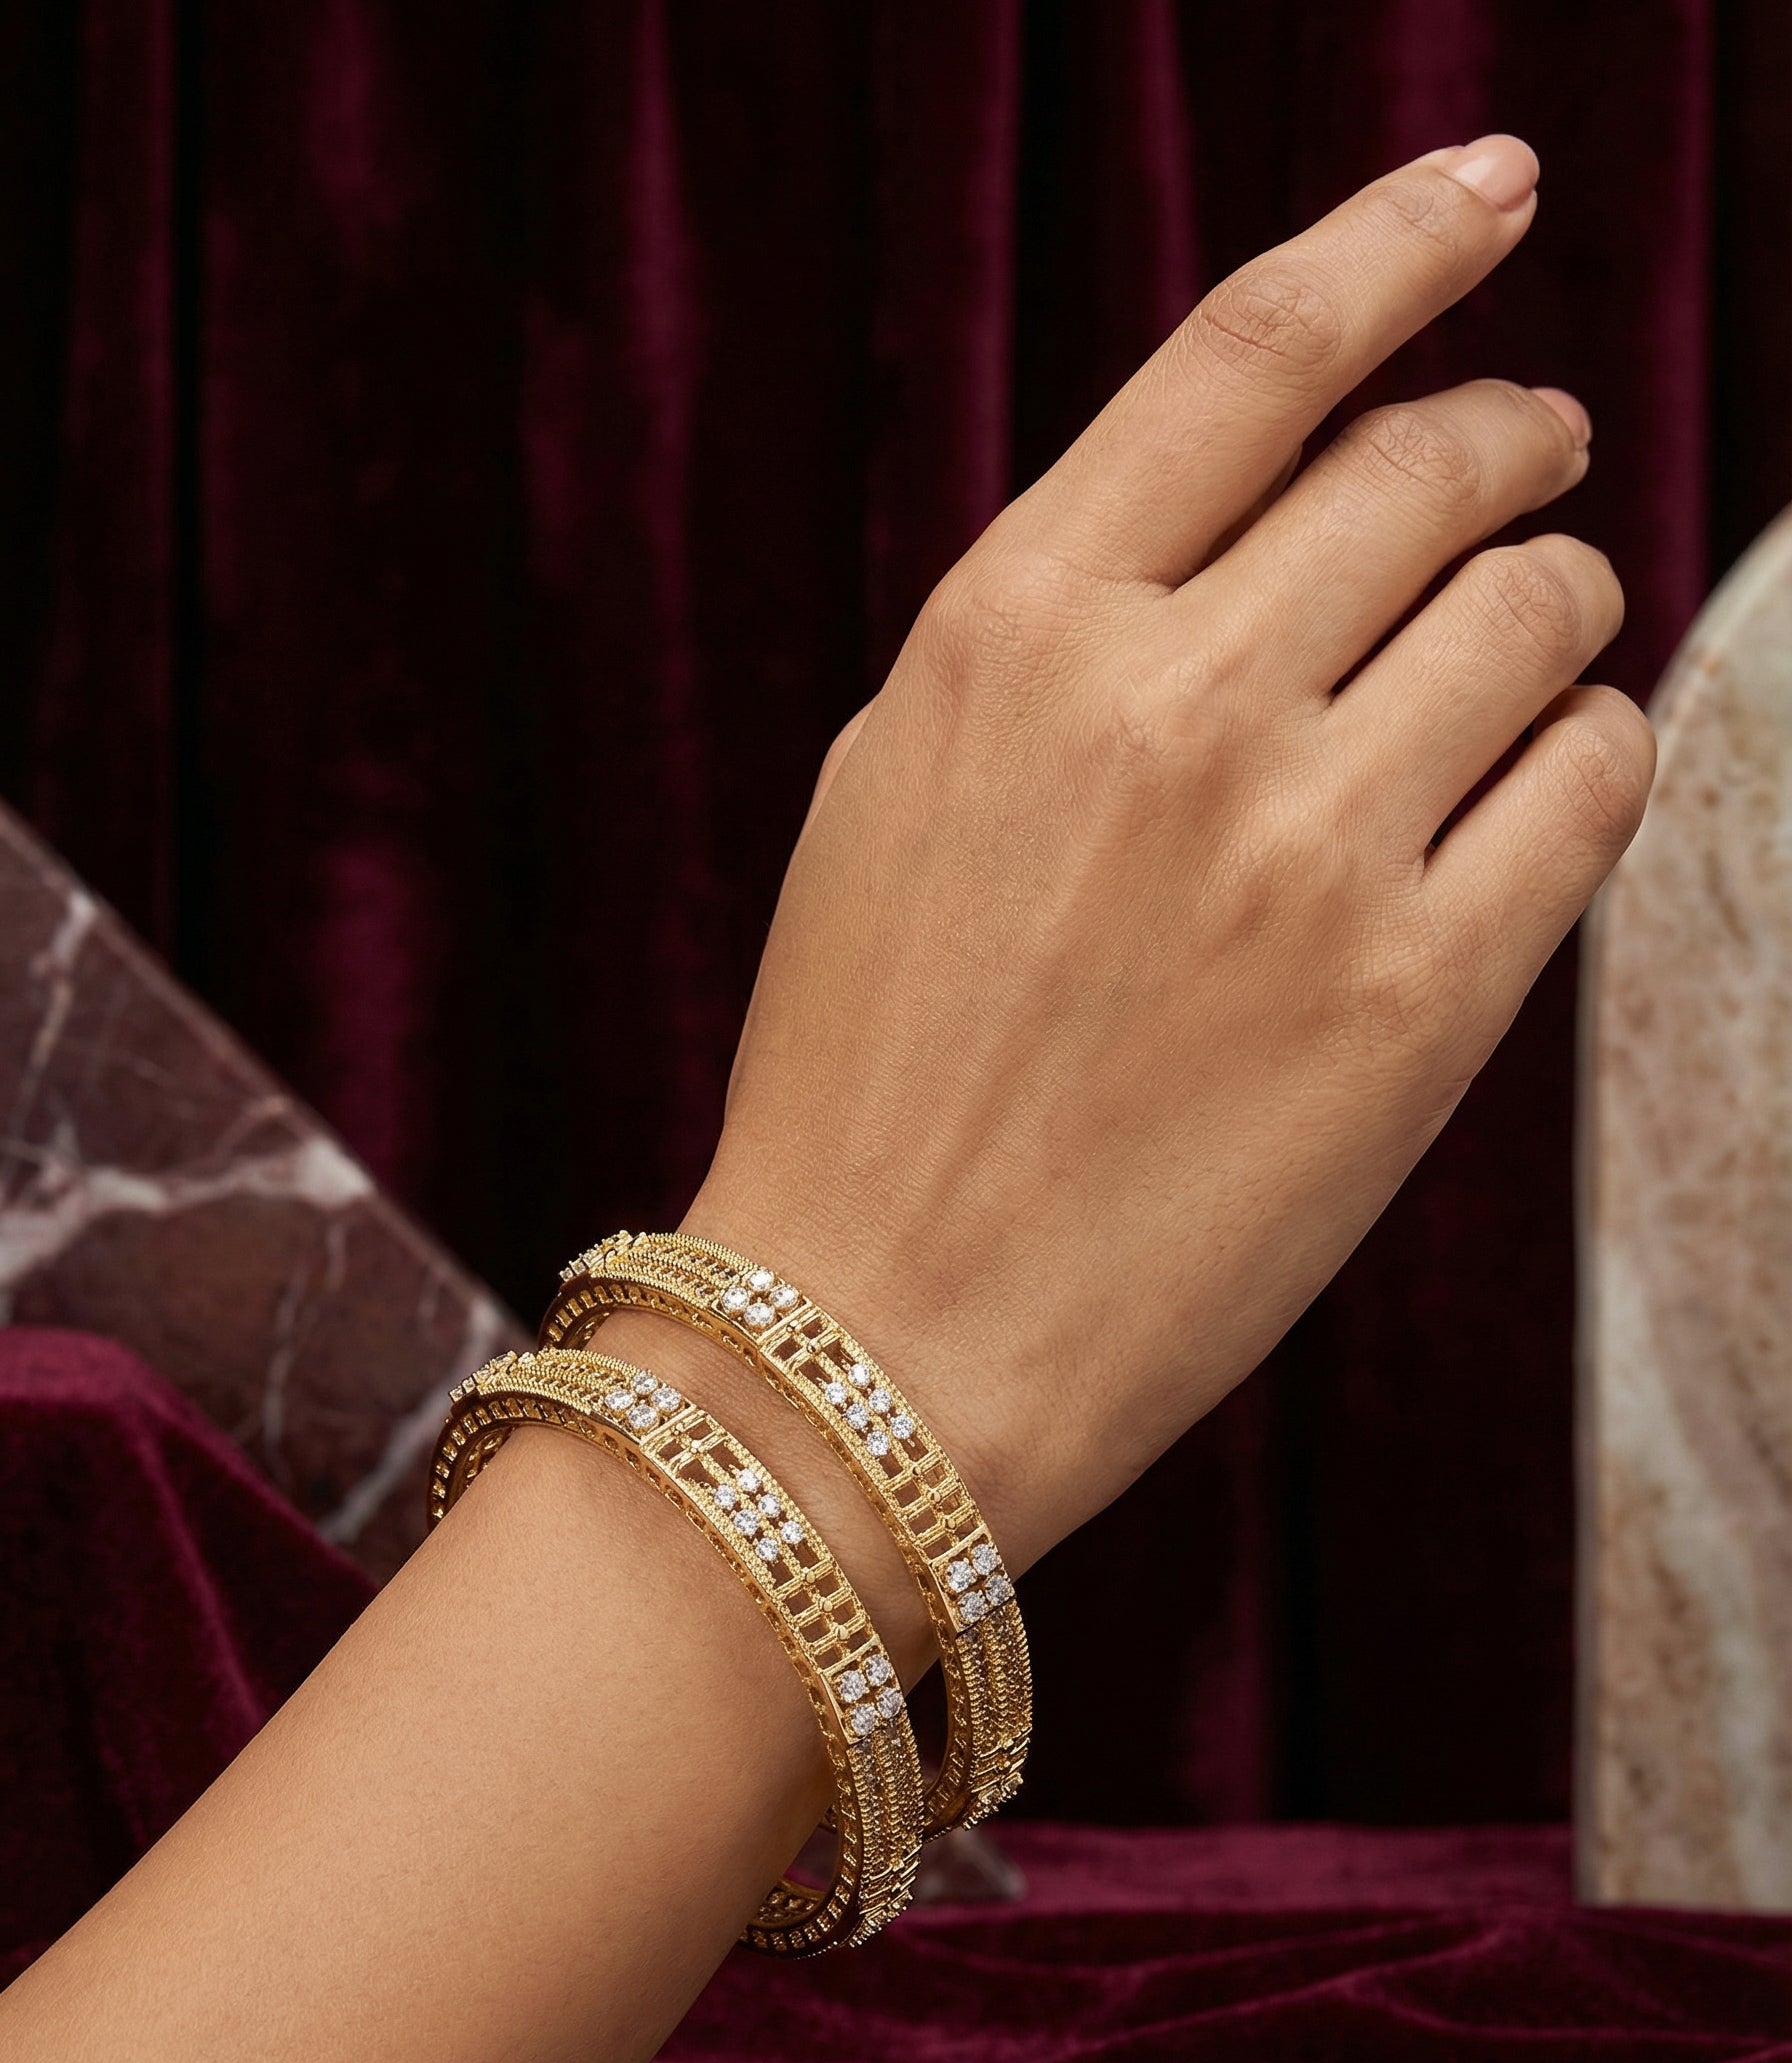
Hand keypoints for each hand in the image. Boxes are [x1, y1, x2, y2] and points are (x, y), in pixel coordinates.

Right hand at [688, 134, 1652, 1570]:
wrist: (874, 1342)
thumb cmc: (868, 1076)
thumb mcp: (905, 790)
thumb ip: (1073, 637)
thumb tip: (1268, 531)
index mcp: (1013, 630)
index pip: (1255, 353)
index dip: (1398, 242)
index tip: (1486, 191)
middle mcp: (1171, 704)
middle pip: (1433, 466)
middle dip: (1509, 437)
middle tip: (1532, 458)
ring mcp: (1307, 848)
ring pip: (1544, 608)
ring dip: (1560, 597)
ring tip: (1536, 633)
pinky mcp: (1419, 999)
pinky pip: (1591, 780)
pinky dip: (1589, 751)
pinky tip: (1542, 779)